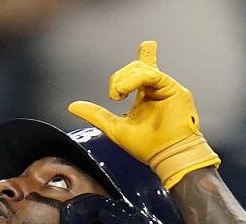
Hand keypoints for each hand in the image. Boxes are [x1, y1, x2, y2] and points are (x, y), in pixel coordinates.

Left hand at [67, 41, 219, 189]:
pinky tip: (124, 90)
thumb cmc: (145, 146)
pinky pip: (152, 75)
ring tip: (117, 95)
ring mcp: (165, 88)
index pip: (142, 71)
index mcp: (145, 96)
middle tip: (114, 96)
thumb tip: (72, 106)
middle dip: (119, 78)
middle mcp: (156, 89)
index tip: (147, 45)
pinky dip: (136, 79)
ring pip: (142, 69)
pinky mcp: (173, 89)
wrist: (165, 156)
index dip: (145, 56)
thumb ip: (95, 114)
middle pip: (135, 68)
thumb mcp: (113, 127)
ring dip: (124, 79)